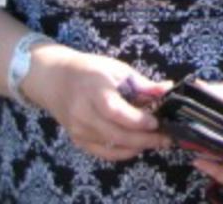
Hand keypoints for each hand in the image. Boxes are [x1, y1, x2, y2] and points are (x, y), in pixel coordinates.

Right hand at [25, 47, 170, 161]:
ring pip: (111, 146)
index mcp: (95, 91)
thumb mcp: (118, 70)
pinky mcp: (77, 139)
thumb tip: (167, 90)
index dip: (137, 120)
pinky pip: (102, 153)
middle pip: (115, 134)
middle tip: (167, 138)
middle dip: (144, 139)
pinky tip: (139, 147)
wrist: (55, 80)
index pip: (115, 112)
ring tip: (158, 142)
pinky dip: (122, 152)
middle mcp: (84, 113)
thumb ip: (143, 84)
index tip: (157, 122)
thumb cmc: (90, 70)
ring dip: (137, 146)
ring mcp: (78, 129)